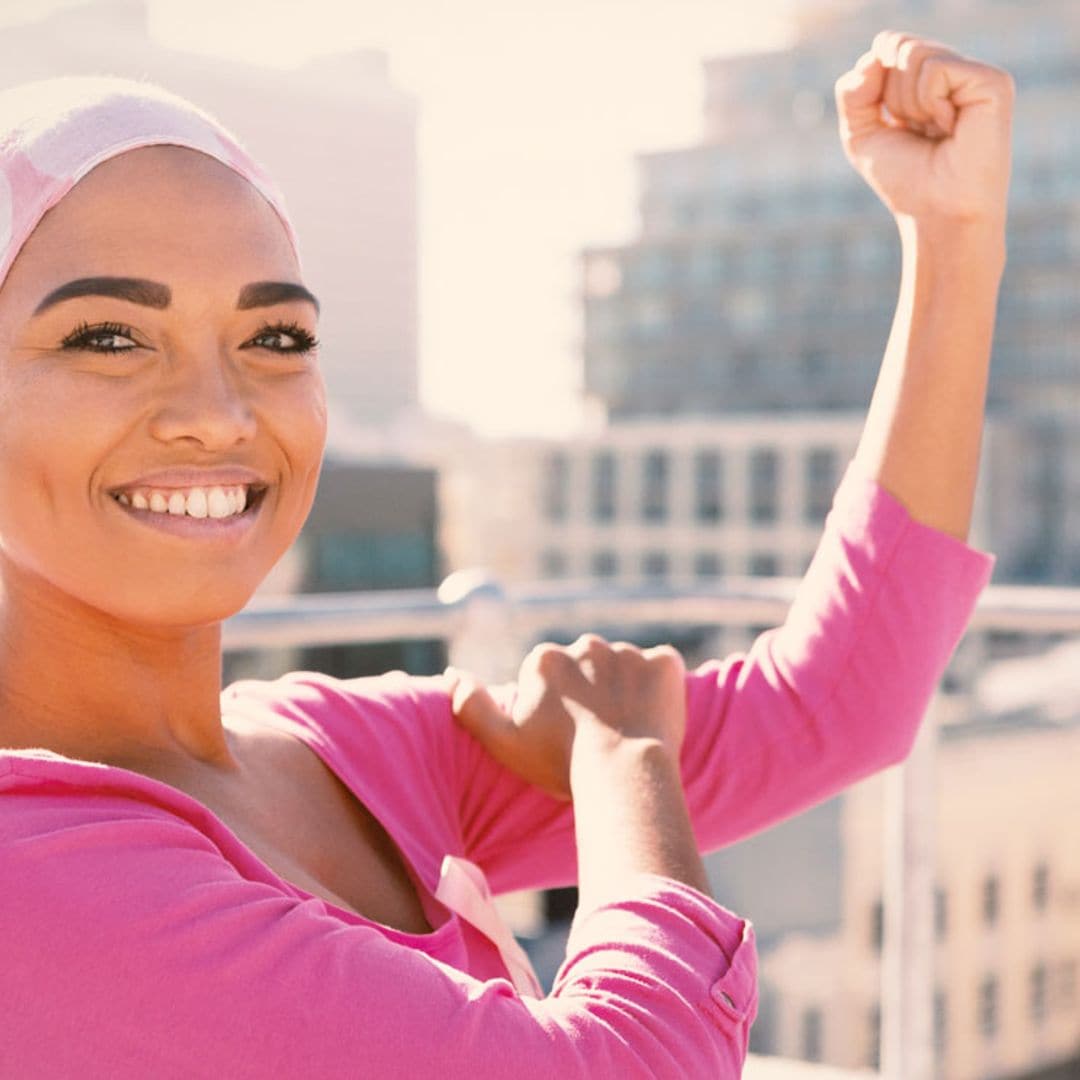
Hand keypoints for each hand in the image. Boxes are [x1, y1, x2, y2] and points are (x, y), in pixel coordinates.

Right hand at [447, 634, 686, 799]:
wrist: (623, 773)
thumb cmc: (560, 762)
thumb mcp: (502, 740)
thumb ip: (471, 704)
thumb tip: (451, 673)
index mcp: (545, 658)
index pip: (548, 677)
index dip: (556, 708)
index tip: (564, 736)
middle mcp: (585, 644)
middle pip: (587, 667)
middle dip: (591, 692)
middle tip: (598, 734)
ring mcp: (629, 651)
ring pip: (625, 668)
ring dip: (626, 690)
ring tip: (628, 731)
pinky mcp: (665, 662)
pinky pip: (663, 668)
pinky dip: (662, 687)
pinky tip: (656, 717)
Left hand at [835, 30, 1013, 223]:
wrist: (936, 214)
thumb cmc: (904, 180)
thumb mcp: (860, 134)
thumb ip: (853, 92)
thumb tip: (875, 55)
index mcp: (928, 80)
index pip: (885, 47)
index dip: (873, 86)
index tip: (894, 125)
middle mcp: (954, 71)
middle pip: (896, 48)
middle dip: (891, 99)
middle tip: (918, 132)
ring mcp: (974, 74)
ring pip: (913, 55)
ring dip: (908, 104)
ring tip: (936, 131)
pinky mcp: (992, 81)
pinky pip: (935, 69)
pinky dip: (929, 103)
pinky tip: (951, 128)